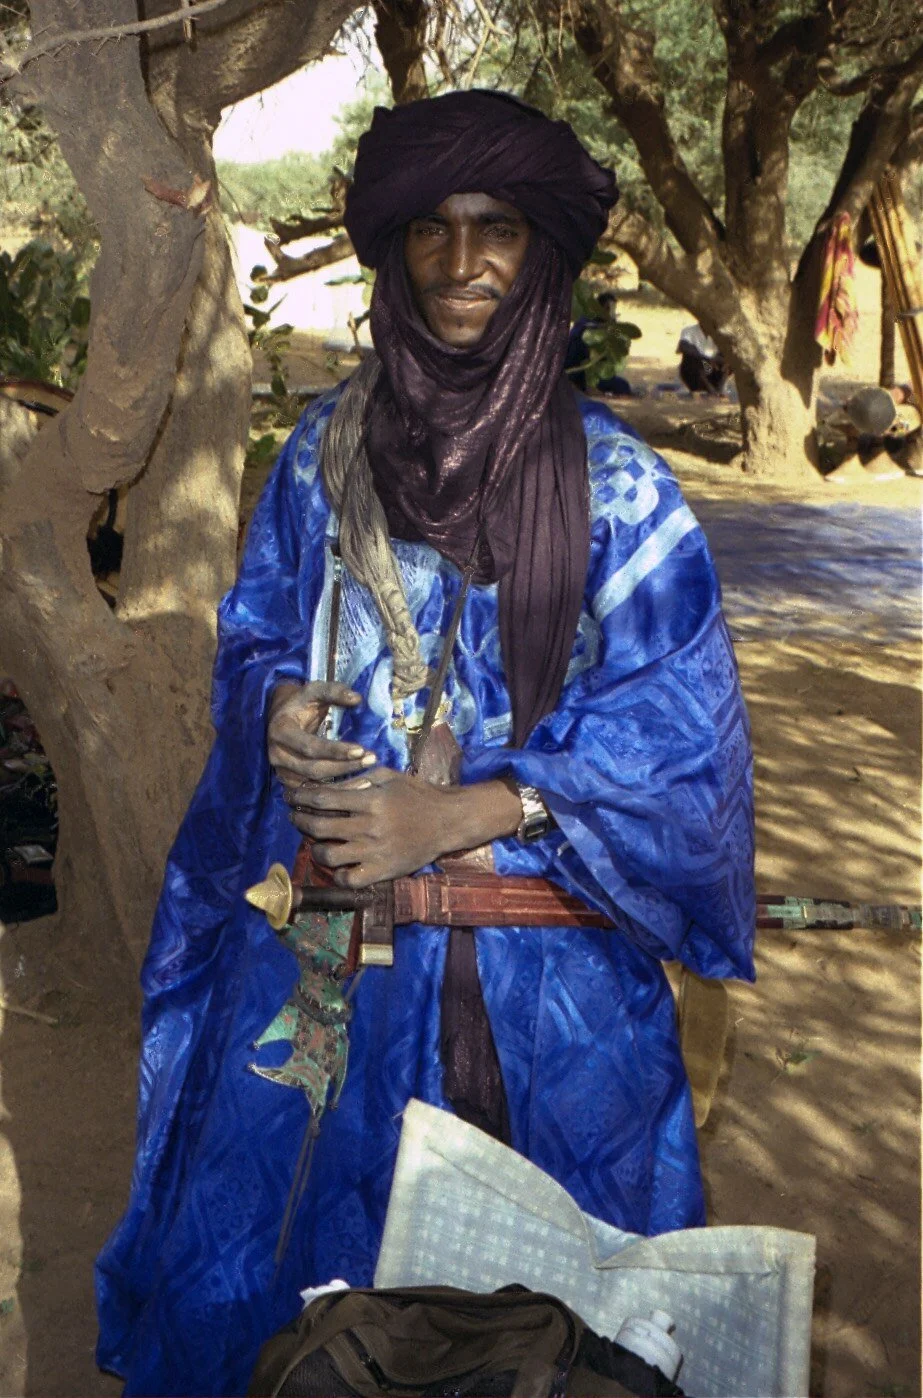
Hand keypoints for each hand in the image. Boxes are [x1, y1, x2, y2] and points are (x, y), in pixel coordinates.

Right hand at [267, 681, 376, 787]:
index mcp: (281, 731)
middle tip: (371, 760)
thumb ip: (334, 691)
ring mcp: (281, 771)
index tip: (361, 750)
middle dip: (344, 767)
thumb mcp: (314, 690)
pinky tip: (355, 787)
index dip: (335, 750)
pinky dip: (334, 792)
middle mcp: (277, 755)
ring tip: (369, 777)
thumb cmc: (301, 702)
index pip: (310, 747)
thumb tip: (356, 698)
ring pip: (314, 785)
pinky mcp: (288, 782)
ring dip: (342, 783)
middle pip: (314, 769)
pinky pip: (313, 792)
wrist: (281, 716)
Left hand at [286, 767, 521, 886]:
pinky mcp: (383, 871)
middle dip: (300, 820)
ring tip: (316, 843)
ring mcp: (375, 852)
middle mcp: (370, 827)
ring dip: (315, 849)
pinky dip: (338, 874)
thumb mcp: (388, 777)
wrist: (447, 821)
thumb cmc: (416, 794)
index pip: (324, 799)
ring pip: (329, 856)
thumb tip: (327, 787)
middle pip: (320, 827)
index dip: (301, 797)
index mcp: (371, 801)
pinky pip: (350, 879)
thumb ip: (357, 781)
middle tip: (295, 817)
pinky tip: (339, 866)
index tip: (291, 796)